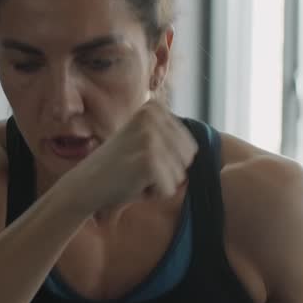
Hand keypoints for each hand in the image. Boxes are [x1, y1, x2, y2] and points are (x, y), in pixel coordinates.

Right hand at [56, 101, 197, 217]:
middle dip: (167, 173)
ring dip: (160, 184)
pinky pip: (169, 190)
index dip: (168, 162)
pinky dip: (152, 194)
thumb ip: (171, 137)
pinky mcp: (148, 160)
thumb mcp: (145, 140)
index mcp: (154, 108)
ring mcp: (150, 137)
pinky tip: (131, 185)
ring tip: (134, 176)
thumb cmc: (118, 169)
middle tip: (137, 170)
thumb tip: (217, 145)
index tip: (140, 158)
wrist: (85, 184)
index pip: (190, 147)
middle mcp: (153, 117)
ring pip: (180, 177)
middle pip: (188, 160)